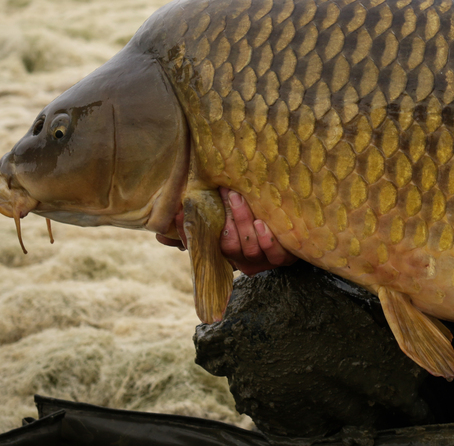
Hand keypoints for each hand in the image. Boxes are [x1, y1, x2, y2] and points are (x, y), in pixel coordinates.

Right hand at [154, 188, 297, 274]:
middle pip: (228, 246)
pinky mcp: (284, 259)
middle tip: (224, 191)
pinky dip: (268, 240)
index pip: (201, 247)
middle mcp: (242, 260)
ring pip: (249, 248)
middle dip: (225, 219)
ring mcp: (263, 261)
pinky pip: (275, 254)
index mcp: (225, 253)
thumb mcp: (226, 220)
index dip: (188, 234)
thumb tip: (158, 234)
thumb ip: (198, 223)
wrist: (295, 232)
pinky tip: (262, 224)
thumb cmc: (253, 224)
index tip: (180, 213)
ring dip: (243, 221)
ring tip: (240, 199)